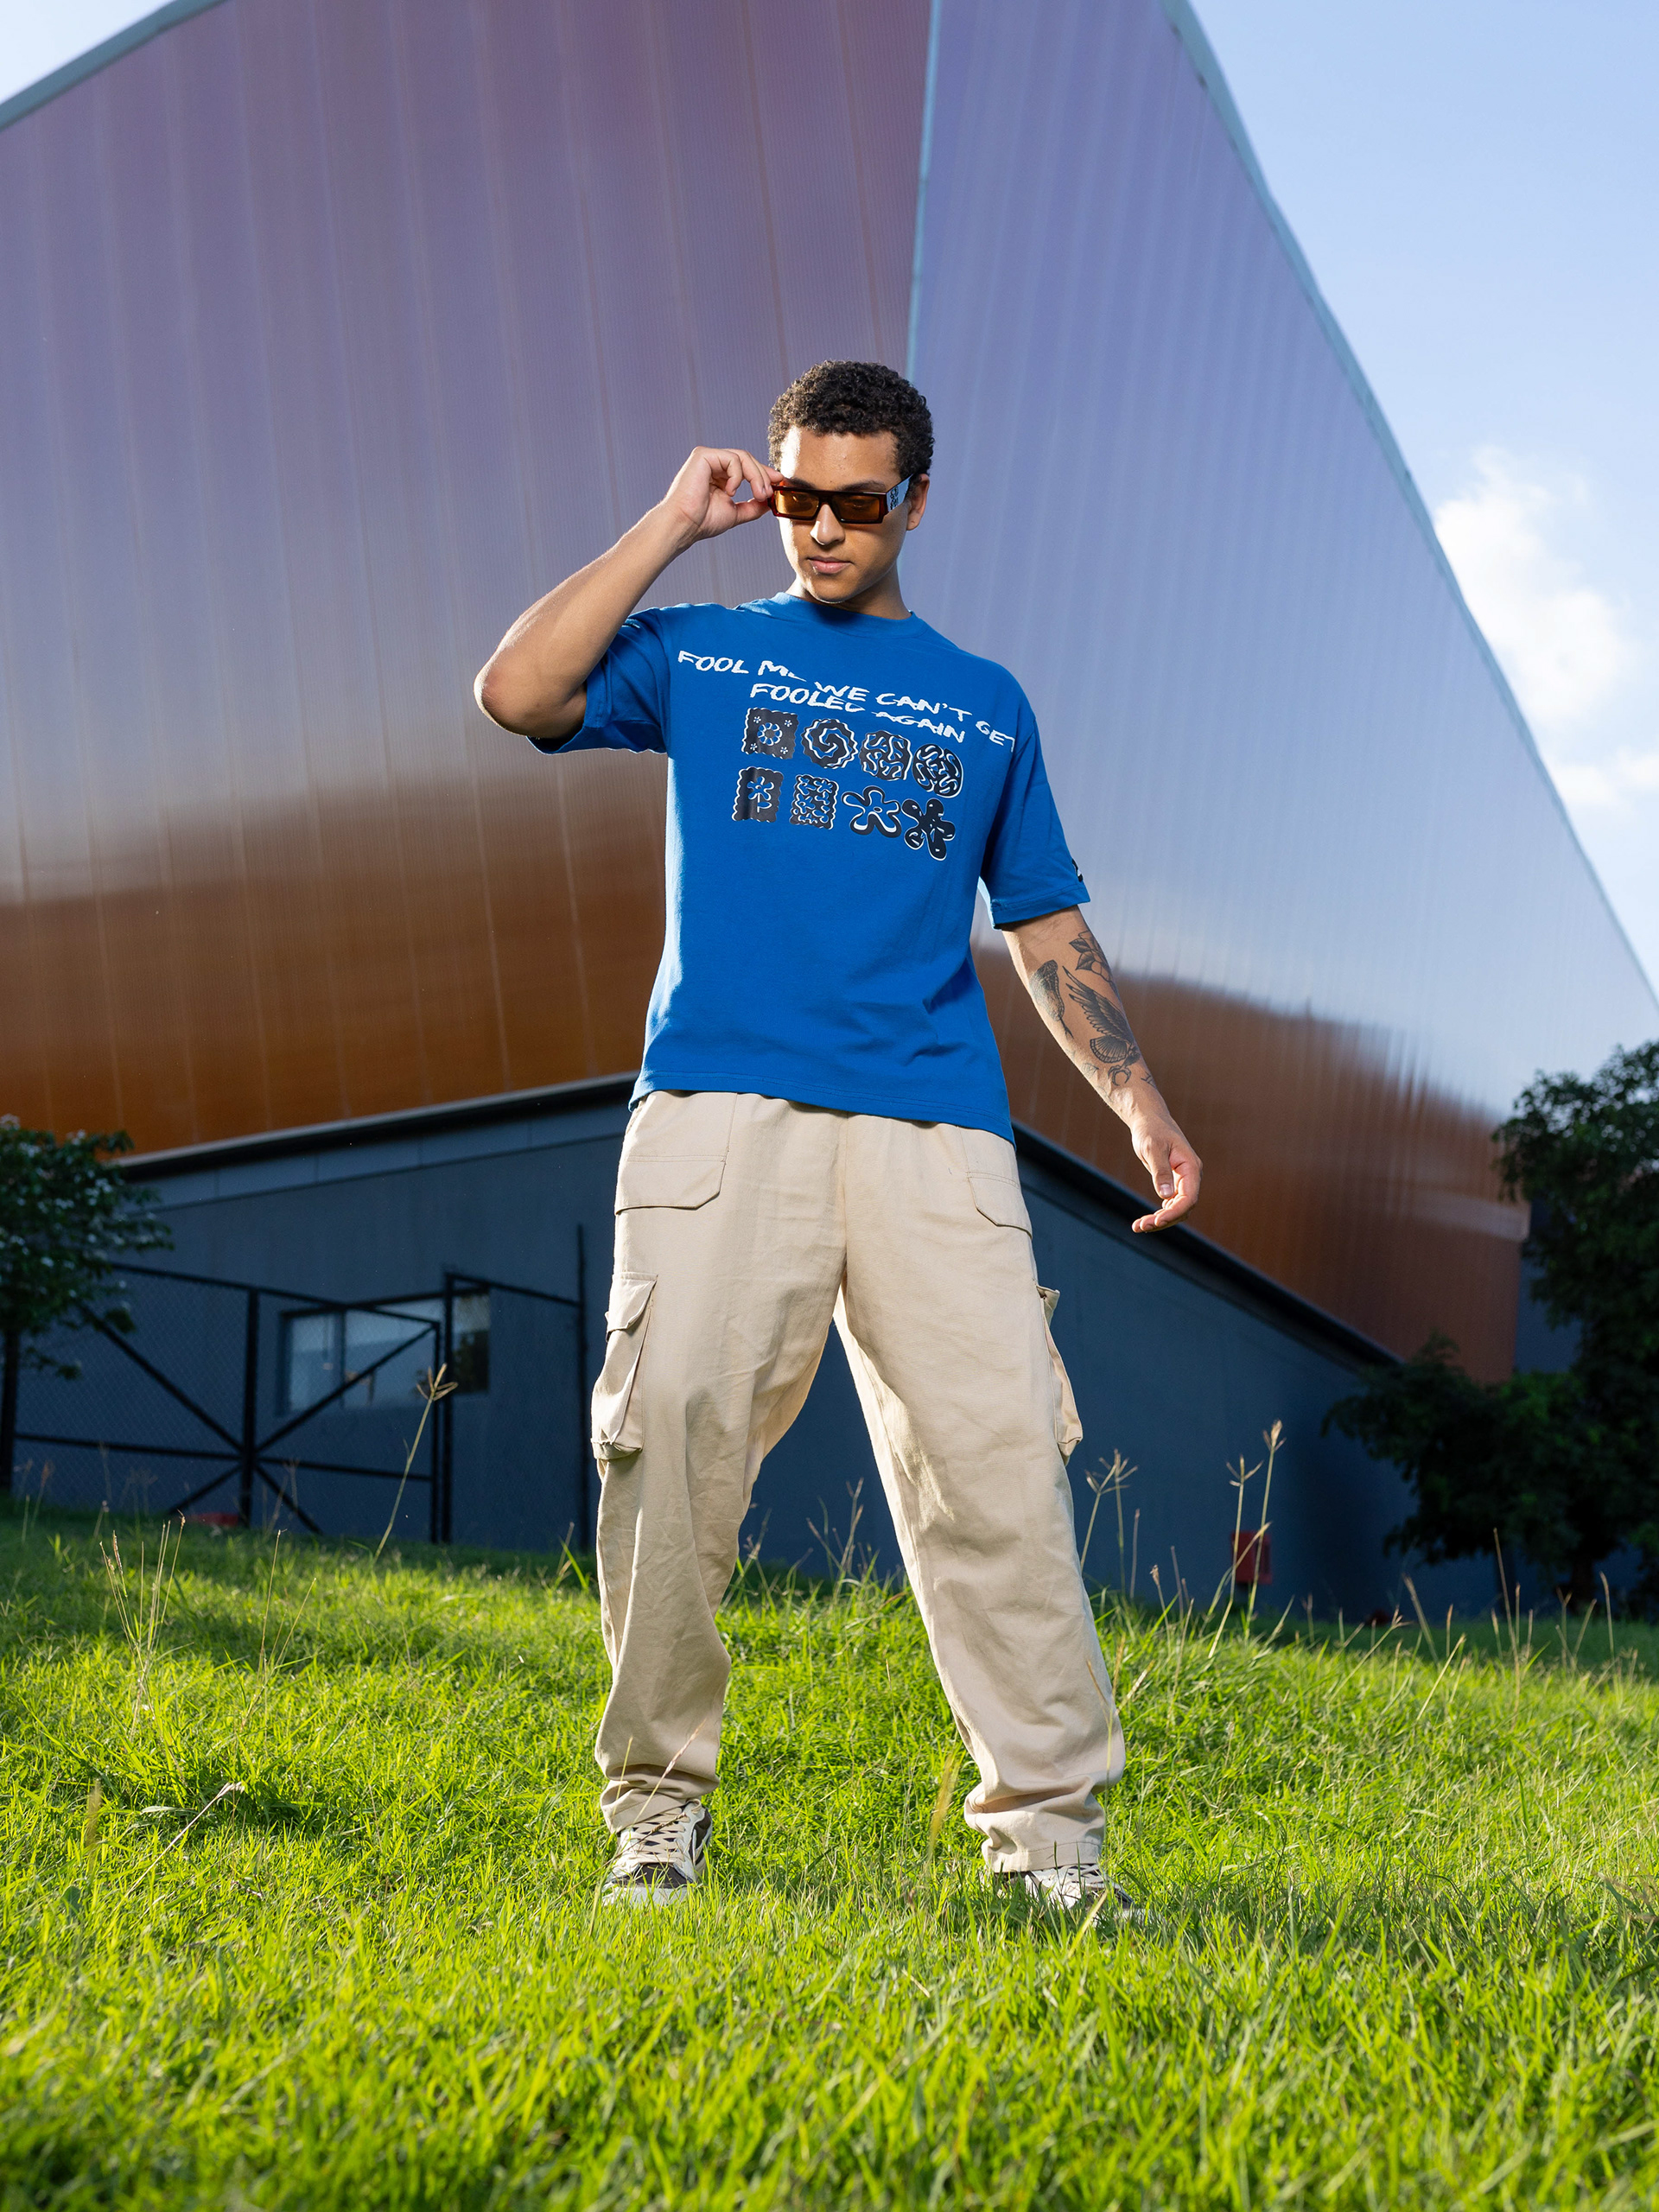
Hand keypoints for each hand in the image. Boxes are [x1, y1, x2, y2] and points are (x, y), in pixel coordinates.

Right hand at [659, 446, 774, 547]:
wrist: (684, 525)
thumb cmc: (702, 522)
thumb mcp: (735, 513)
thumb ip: (752, 507)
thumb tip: (770, 502)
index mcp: (719, 476)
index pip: (746, 467)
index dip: (764, 473)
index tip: (779, 482)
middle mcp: (713, 464)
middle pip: (747, 460)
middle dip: (763, 476)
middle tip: (768, 494)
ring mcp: (708, 458)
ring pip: (743, 457)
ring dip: (756, 476)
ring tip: (758, 494)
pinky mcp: (703, 455)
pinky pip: (732, 458)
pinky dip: (737, 475)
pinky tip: (730, 491)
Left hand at [1129, 1115, 1201, 1231]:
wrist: (1148, 1120)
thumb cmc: (1151, 1130)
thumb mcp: (1153, 1148)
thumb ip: (1160, 1171)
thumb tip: (1166, 1196)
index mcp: (1191, 1167)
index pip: (1189, 1198)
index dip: (1175, 1212)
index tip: (1157, 1221)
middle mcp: (1191, 1177)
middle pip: (1183, 1208)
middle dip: (1164, 1220)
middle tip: (1140, 1227)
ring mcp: (1183, 1181)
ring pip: (1176, 1209)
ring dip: (1159, 1220)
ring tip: (1138, 1227)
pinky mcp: (1173, 1183)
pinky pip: (1170, 1204)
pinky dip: (1158, 1214)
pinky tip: (1143, 1221)